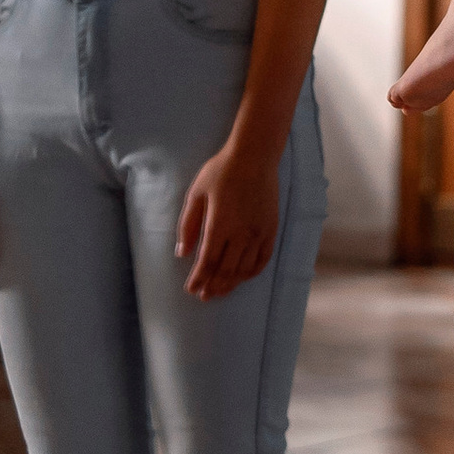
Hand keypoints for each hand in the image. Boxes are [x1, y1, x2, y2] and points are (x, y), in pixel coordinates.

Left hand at [177, 134, 281, 300]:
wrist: (255, 156)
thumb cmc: (221, 171)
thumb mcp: (196, 194)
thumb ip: (188, 225)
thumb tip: (182, 253)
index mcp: (220, 225)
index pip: (208, 261)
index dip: (199, 278)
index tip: (191, 289)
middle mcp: (241, 233)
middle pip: (226, 270)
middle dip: (213, 286)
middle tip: (204, 296)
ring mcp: (259, 233)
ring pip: (244, 268)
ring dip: (231, 283)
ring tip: (220, 291)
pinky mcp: (271, 230)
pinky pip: (263, 259)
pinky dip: (252, 272)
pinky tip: (242, 278)